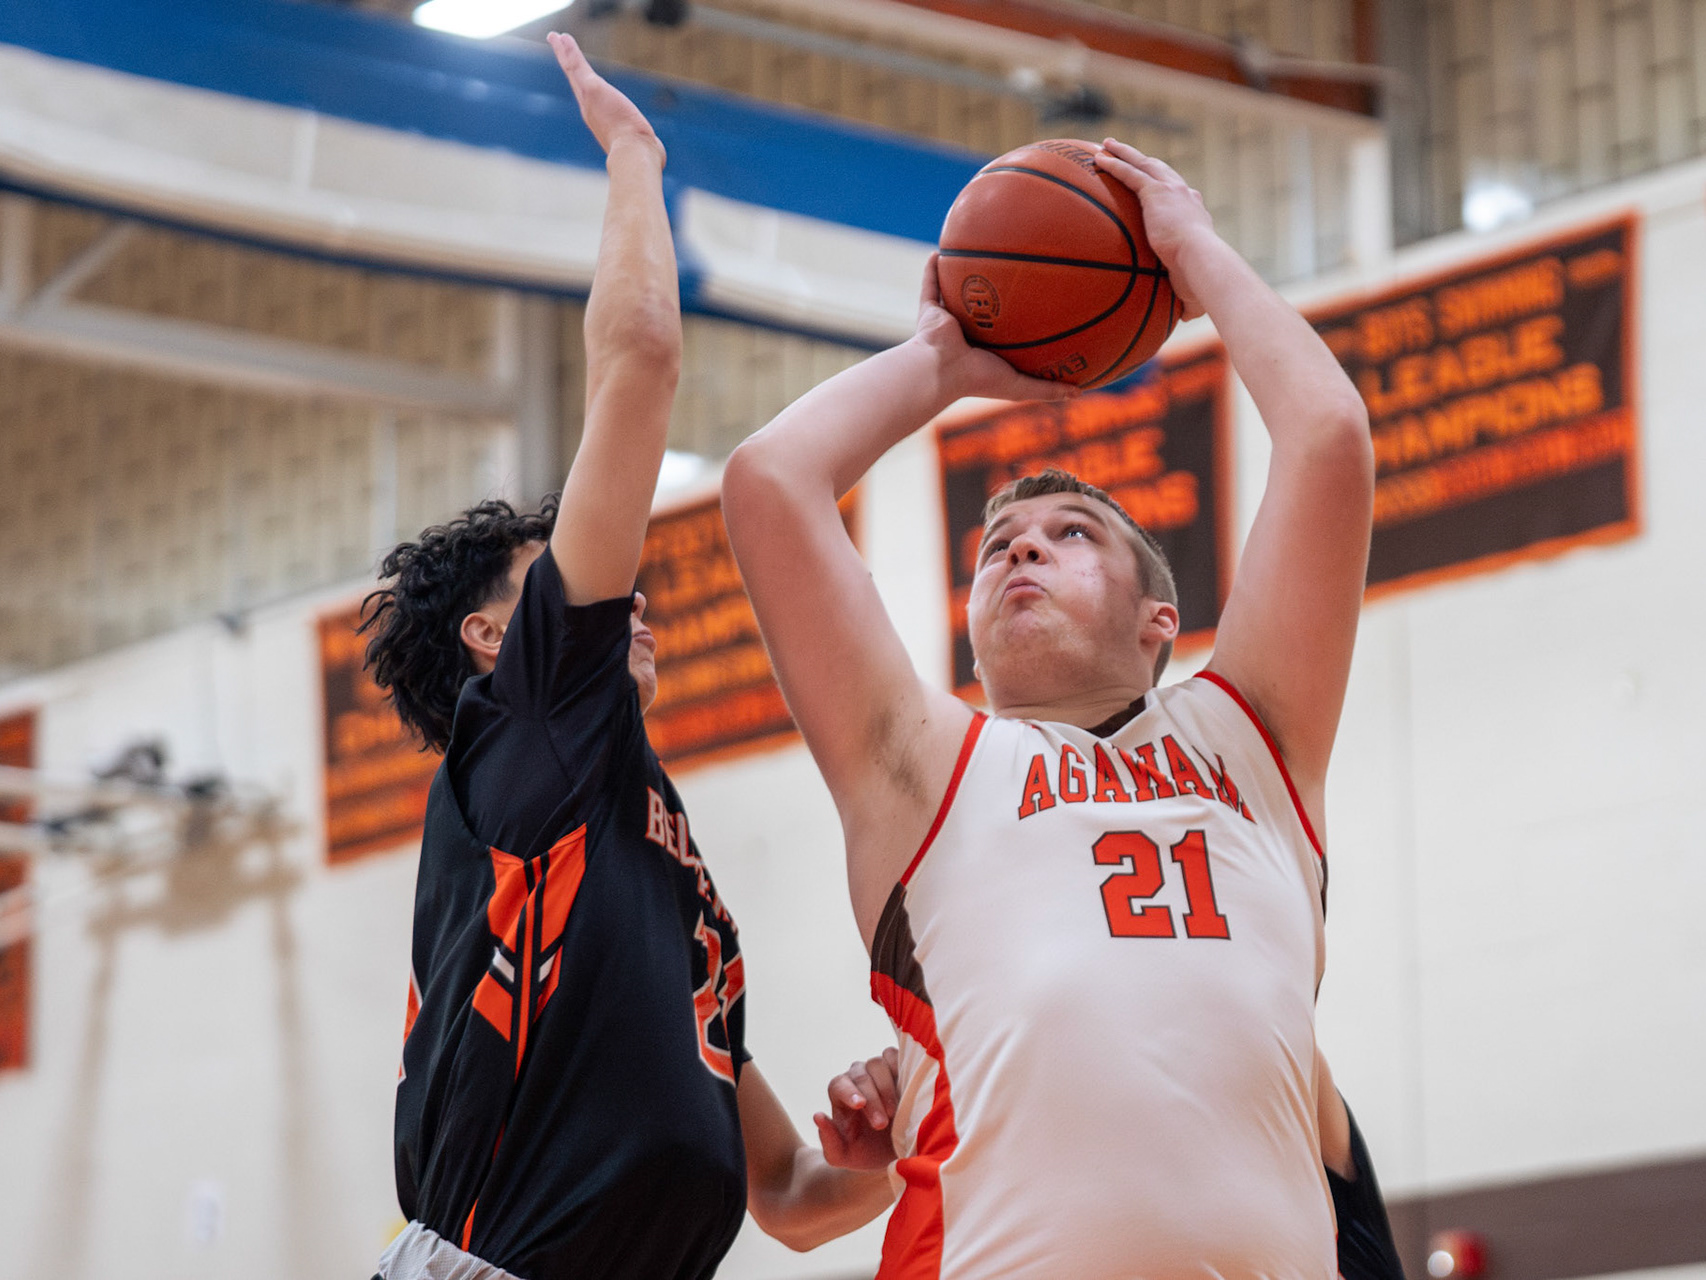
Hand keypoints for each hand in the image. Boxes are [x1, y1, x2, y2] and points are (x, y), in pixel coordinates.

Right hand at [548, 32, 664, 162]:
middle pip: (574, 80)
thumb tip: (658, 155)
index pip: (587, 97)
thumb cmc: (639, 156)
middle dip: (566, 63)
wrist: (633, 155)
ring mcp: (588, 100)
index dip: (580, 84)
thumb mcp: (640, 147)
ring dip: (564, 52)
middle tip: (556, 45)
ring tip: (555, 36)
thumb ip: (646, 145)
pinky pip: (577, 66)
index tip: (577, 75)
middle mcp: (589, 110)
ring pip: (572, 71)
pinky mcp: (592, 89)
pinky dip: (569, 52)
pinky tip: (563, 38)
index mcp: (599, 120)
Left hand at [814, 1048, 901, 1170]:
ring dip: (886, 1087)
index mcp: (840, 1094)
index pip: (838, 1085)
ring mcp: (878, 1069)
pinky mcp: (899, 1066)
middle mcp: (857, 1076)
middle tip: (881, 1125)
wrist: (895, 1152)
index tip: (860, 1106)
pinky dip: (901, 1066)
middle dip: (872, 1100)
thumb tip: (817, 1116)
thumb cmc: (865, 1152)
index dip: (848, 1093)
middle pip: (860, 1076)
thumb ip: (829, 1140)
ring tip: (895, 1113)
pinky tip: (908, 1087)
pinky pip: (896, 1055)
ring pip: (878, 1062)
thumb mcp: (843, 1155)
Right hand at [913, 256, 1078, 402]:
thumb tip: (1081, 393)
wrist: (942, 373)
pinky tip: (939, 251)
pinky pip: (930, 287)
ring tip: (974, 256)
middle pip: (980, 309)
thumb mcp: (1020, 387)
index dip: (1015, 319)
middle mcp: (965, 334)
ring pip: (953, 295)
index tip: (1032, 303)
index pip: (1002, 333)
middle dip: (990, 294)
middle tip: (1008, 273)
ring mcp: (947, 322)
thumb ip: (1048, 389)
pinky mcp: (929, 313)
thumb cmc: (979, 381)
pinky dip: (931, 270)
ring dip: (959, 277)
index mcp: (984, 351)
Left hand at [1093, 139, 1216, 318]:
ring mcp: (1172, 191)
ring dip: (1124, 153)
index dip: (1168, 191)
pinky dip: (1115, 164)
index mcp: (1195, 215)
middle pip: (1160, 172)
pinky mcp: (1157, 193)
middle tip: (1125, 153)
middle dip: (1142, 161)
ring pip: (1143, 164)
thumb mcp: (1191, 289)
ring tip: (1107, 145)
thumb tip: (1181, 320)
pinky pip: (1130, 174)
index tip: (1158, 189)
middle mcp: (1186, 197)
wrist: (1203, 264)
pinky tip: (1098, 159)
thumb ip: (1183, 298)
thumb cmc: (1202, 282)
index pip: (1180, 198)